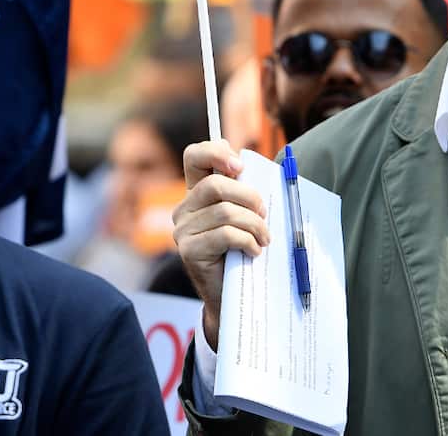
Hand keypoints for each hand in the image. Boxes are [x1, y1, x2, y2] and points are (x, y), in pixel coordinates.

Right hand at [172, 139, 270, 349]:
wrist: (231, 295)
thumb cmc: (242, 250)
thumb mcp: (244, 215)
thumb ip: (243, 192)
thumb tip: (250, 168)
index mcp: (197, 193)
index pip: (194, 157)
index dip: (215, 152)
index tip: (240, 166)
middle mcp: (184, 209)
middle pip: (215, 185)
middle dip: (248, 197)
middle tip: (264, 214)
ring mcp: (183, 231)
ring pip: (225, 212)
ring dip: (255, 225)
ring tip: (265, 238)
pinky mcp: (189, 251)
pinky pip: (225, 235)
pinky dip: (248, 241)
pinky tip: (254, 251)